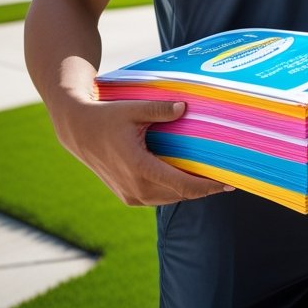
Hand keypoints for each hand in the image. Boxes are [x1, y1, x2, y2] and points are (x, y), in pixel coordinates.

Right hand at [54, 96, 233, 205]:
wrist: (79, 132)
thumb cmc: (107, 117)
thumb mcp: (133, 109)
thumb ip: (160, 109)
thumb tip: (184, 108)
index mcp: (139, 168)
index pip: (182, 185)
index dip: (208, 186)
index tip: (228, 182)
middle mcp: (135, 187)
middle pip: (180, 195)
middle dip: (205, 189)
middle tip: (228, 179)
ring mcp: (130, 195)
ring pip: (170, 199)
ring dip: (190, 192)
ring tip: (212, 180)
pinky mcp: (127, 196)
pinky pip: (158, 198)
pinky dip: (174, 191)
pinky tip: (187, 180)